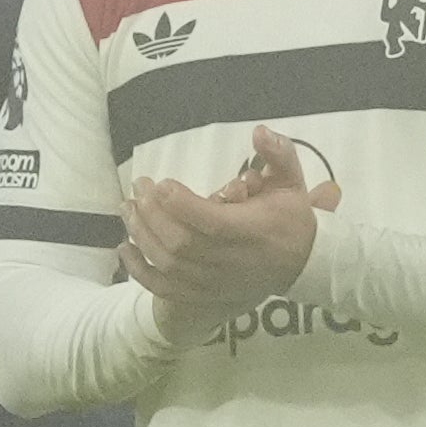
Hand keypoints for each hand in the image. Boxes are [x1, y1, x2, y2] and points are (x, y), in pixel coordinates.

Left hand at [122, 131, 330, 321]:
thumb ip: (279, 153)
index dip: (181, 204)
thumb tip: (260, 131)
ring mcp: (216, 283)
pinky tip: (124, 247)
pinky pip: (164, 288)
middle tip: (139, 187)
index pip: (212, 223)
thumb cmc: (290, 218)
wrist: (301, 264)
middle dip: (153, 214)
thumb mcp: (292, 182)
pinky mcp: (204, 295)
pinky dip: (138, 270)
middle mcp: (233, 262)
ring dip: (142, 234)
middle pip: (182, 244)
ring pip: (168, 265)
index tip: (162, 183)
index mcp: (254, 232)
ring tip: (128, 207)